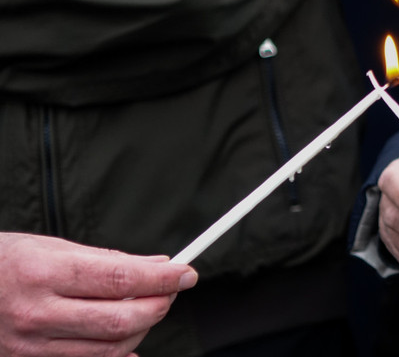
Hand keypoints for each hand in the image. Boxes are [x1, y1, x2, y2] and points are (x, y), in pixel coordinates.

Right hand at [0, 233, 197, 356]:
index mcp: (43, 272)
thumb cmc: (3, 263)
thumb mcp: (48, 246)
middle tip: (171, 289)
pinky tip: (128, 337)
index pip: (120, 278)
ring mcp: (31, 346)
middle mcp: (37, 313)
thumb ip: (106, 259)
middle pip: (120, 320)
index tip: (186, 273)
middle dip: (159, 305)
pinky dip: (119, 353)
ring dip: (142, 328)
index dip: (161, 278)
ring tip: (147, 306)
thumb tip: (157, 265)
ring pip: (111, 349)